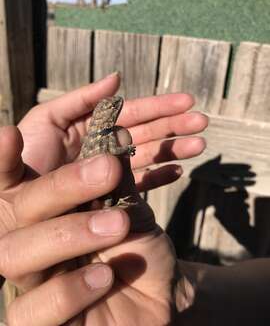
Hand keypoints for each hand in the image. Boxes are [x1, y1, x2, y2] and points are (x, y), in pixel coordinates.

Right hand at [0, 127, 188, 325]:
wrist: (161, 300)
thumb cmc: (142, 254)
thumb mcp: (133, 212)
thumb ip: (117, 179)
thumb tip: (113, 131)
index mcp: (50, 213)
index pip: (15, 184)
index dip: (3, 161)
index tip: (11, 135)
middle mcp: (32, 241)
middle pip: (21, 209)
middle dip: (61, 187)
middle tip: (106, 169)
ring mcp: (33, 283)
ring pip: (15, 254)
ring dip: (68, 233)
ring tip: (116, 225)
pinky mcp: (37, 321)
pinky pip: (29, 311)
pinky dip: (68, 291)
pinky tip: (105, 279)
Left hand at [19, 73, 206, 190]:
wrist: (13, 206)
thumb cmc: (24, 159)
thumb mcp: (45, 120)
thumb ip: (80, 99)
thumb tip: (117, 76)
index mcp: (91, 126)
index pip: (131, 113)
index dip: (158, 106)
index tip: (186, 101)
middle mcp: (103, 146)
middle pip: (145, 132)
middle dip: (173, 125)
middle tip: (202, 121)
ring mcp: (108, 172)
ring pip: (147, 156)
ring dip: (174, 149)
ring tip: (199, 145)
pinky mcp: (110, 196)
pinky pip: (139, 185)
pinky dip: (158, 177)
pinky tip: (178, 171)